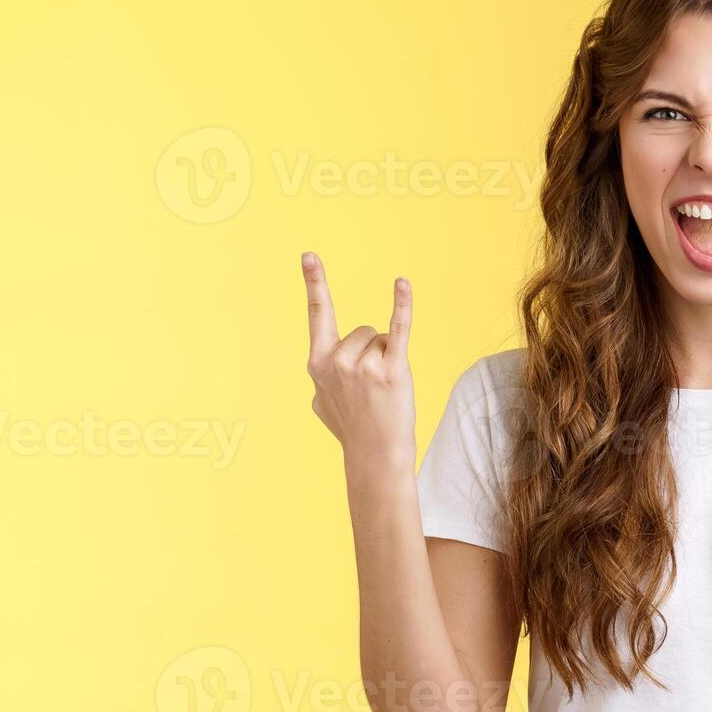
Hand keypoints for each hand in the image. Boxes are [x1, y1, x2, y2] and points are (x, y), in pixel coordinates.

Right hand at [303, 252, 417, 466]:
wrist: (376, 455)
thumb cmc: (351, 429)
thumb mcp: (323, 403)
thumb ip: (321, 380)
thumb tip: (321, 373)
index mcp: (318, 364)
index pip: (317, 314)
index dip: (314, 282)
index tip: (309, 256)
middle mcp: (337, 361)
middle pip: (363, 331)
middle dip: (372, 351)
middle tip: (371, 388)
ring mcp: (363, 366)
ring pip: (383, 339)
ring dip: (388, 358)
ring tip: (383, 390)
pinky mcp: (392, 371)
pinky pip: (398, 329)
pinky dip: (401, 304)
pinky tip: (401, 283)